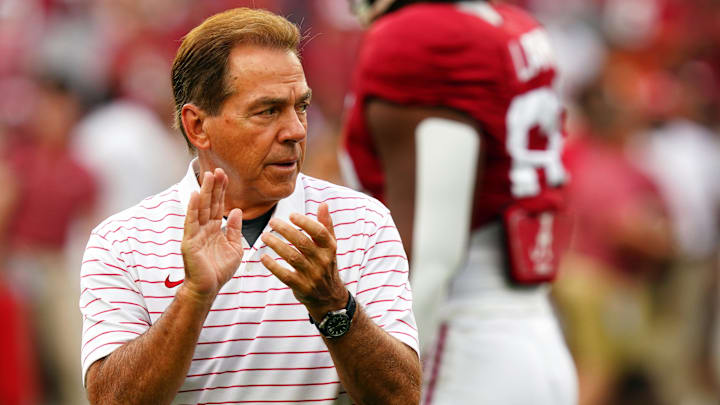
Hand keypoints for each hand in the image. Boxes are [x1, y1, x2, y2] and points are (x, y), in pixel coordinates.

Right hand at [181, 169, 243, 300]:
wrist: (208, 288)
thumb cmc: (219, 270)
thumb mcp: (234, 247)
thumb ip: (235, 229)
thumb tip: (237, 211)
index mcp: (214, 229)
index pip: (219, 206)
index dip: (222, 191)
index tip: (225, 175)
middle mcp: (204, 228)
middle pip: (210, 203)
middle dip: (214, 187)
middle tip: (218, 169)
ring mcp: (196, 233)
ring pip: (201, 208)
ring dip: (205, 192)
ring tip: (209, 176)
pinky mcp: (189, 241)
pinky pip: (191, 222)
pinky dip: (193, 208)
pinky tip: (195, 195)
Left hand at [260, 203, 347, 318]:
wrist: (330, 297)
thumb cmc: (326, 265)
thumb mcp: (330, 246)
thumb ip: (326, 225)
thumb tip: (323, 204)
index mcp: (330, 248)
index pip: (319, 232)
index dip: (305, 222)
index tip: (291, 215)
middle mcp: (323, 261)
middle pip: (303, 243)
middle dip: (286, 231)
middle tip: (272, 222)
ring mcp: (313, 275)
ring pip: (293, 257)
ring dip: (277, 245)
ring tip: (264, 236)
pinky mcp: (302, 287)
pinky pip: (286, 275)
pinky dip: (273, 266)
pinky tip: (263, 257)